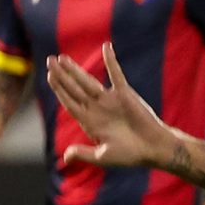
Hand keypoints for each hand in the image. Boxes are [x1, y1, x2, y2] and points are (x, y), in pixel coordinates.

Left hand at [47, 43, 170, 169]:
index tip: (50, 77)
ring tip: (63, 58)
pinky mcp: (125, 94)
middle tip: (49, 61)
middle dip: (61, 75)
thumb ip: (84, 154)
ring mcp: (110, 100)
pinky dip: (111, 61)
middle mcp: (97, 108)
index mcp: (90, 122)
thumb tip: (65, 157)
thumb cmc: (130, 155)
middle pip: (74, 89)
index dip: (59, 90)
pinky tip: (106, 47)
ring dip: (75, 69)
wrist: (154, 148)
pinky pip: (116, 74)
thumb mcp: (104, 156)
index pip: (70, 102)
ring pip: (88, 81)